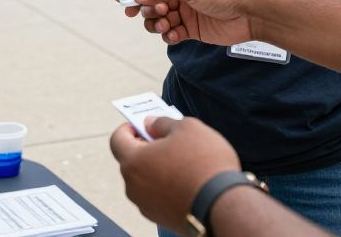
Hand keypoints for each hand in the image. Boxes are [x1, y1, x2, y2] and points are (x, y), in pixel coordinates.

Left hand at [110, 116, 241, 233]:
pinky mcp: (161, 218)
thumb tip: (150, 124)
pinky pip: (157, 196)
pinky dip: (166, 186)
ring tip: (182, 160)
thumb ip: (162, 123)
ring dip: (157, 168)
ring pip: (145, 179)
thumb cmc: (204, 163)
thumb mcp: (186, 128)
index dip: (128, 128)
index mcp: (133, 161)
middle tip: (167, 140)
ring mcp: (146, 205)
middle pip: (132, 160)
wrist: (223, 206)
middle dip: (146, 148)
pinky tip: (187, 180)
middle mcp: (133, 186)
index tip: (143, 124)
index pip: (117, 139)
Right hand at [132, 0, 258, 45]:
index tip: (128, 4)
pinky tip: (175, 35)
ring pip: (161, 19)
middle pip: (153, 2)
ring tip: (166, 25)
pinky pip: (173, 33)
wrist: (252, 10)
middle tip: (160, 13)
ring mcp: (187, 10)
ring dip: (158, 23)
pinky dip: (170, 35)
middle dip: (149, 9)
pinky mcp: (194, 28)